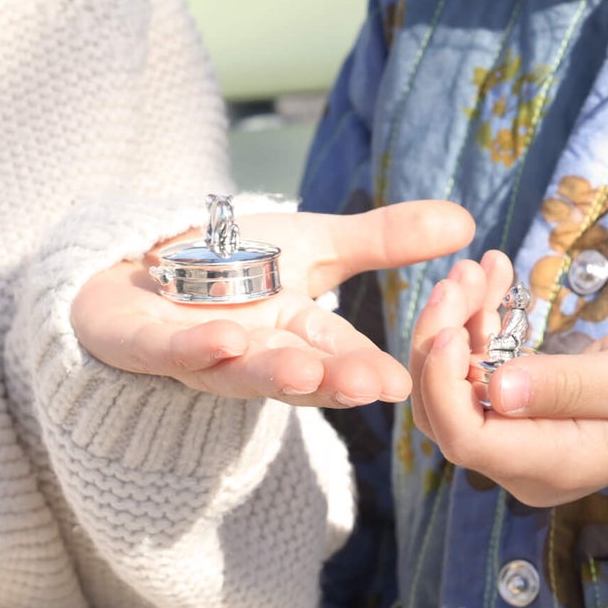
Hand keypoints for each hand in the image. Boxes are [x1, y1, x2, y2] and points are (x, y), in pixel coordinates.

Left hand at [71, 200, 474, 407]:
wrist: (141, 266)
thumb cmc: (234, 262)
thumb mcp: (314, 243)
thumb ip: (384, 239)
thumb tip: (466, 221)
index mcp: (298, 334)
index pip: (339, 355)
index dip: (367, 370)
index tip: (403, 384)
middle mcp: (255, 352)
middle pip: (297, 371)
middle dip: (330, 380)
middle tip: (366, 387)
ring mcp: (199, 353)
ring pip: (238, 371)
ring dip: (270, 372)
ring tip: (301, 371)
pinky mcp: (144, 342)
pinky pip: (170, 352)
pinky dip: (196, 347)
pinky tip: (224, 338)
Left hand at [409, 251, 607, 506]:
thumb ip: (562, 386)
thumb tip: (495, 389)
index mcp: (550, 465)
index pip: (465, 438)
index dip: (443, 383)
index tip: (452, 326)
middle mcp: (521, 466)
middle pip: (445, 413)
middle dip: (440, 341)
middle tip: (461, 278)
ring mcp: (515, 446)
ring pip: (452, 390)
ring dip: (453, 326)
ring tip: (476, 270)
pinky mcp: (514, 419)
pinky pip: (474, 377)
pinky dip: (473, 329)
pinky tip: (491, 282)